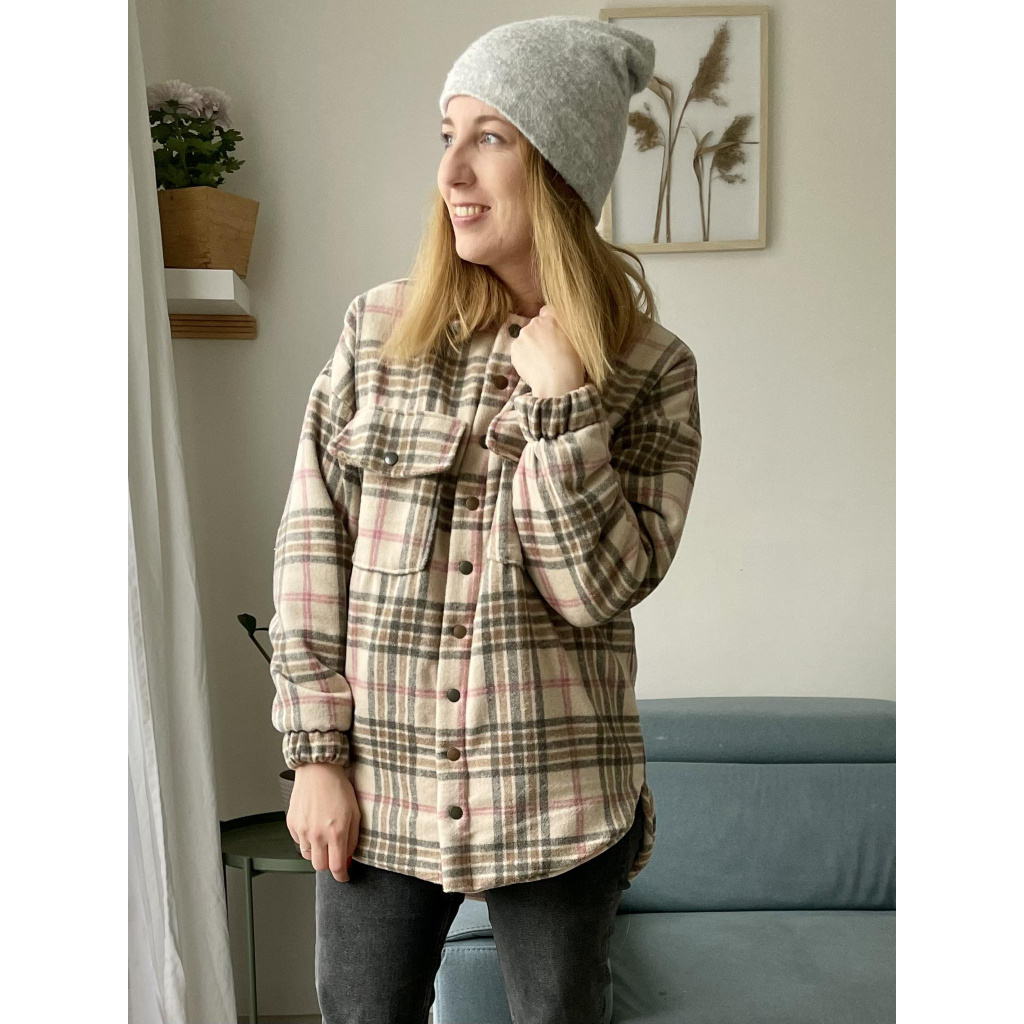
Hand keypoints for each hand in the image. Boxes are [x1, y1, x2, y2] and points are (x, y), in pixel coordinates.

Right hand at [287, 763, 359, 881]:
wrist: (318, 770)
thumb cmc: (338, 787)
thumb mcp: (355, 813)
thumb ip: (352, 839)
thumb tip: (349, 857)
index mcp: (335, 833)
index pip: (337, 867)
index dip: (342, 876)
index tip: (344, 877)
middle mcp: (317, 835)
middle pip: (320, 867)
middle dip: (329, 864)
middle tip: (334, 854)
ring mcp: (302, 830)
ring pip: (308, 856)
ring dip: (317, 852)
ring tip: (324, 836)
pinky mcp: (292, 824)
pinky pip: (299, 842)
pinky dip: (307, 840)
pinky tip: (314, 826)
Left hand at [511, 305, 585, 397]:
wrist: (557, 382)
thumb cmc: (571, 363)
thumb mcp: (576, 340)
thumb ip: (565, 328)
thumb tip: (560, 327)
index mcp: (553, 318)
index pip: (547, 311)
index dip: (550, 323)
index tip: (553, 334)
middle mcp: (535, 323)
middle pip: (535, 326)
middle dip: (540, 335)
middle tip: (548, 351)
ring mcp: (523, 336)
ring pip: (526, 338)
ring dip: (531, 346)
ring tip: (541, 361)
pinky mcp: (515, 349)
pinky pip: (519, 350)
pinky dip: (524, 356)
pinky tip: (533, 366)